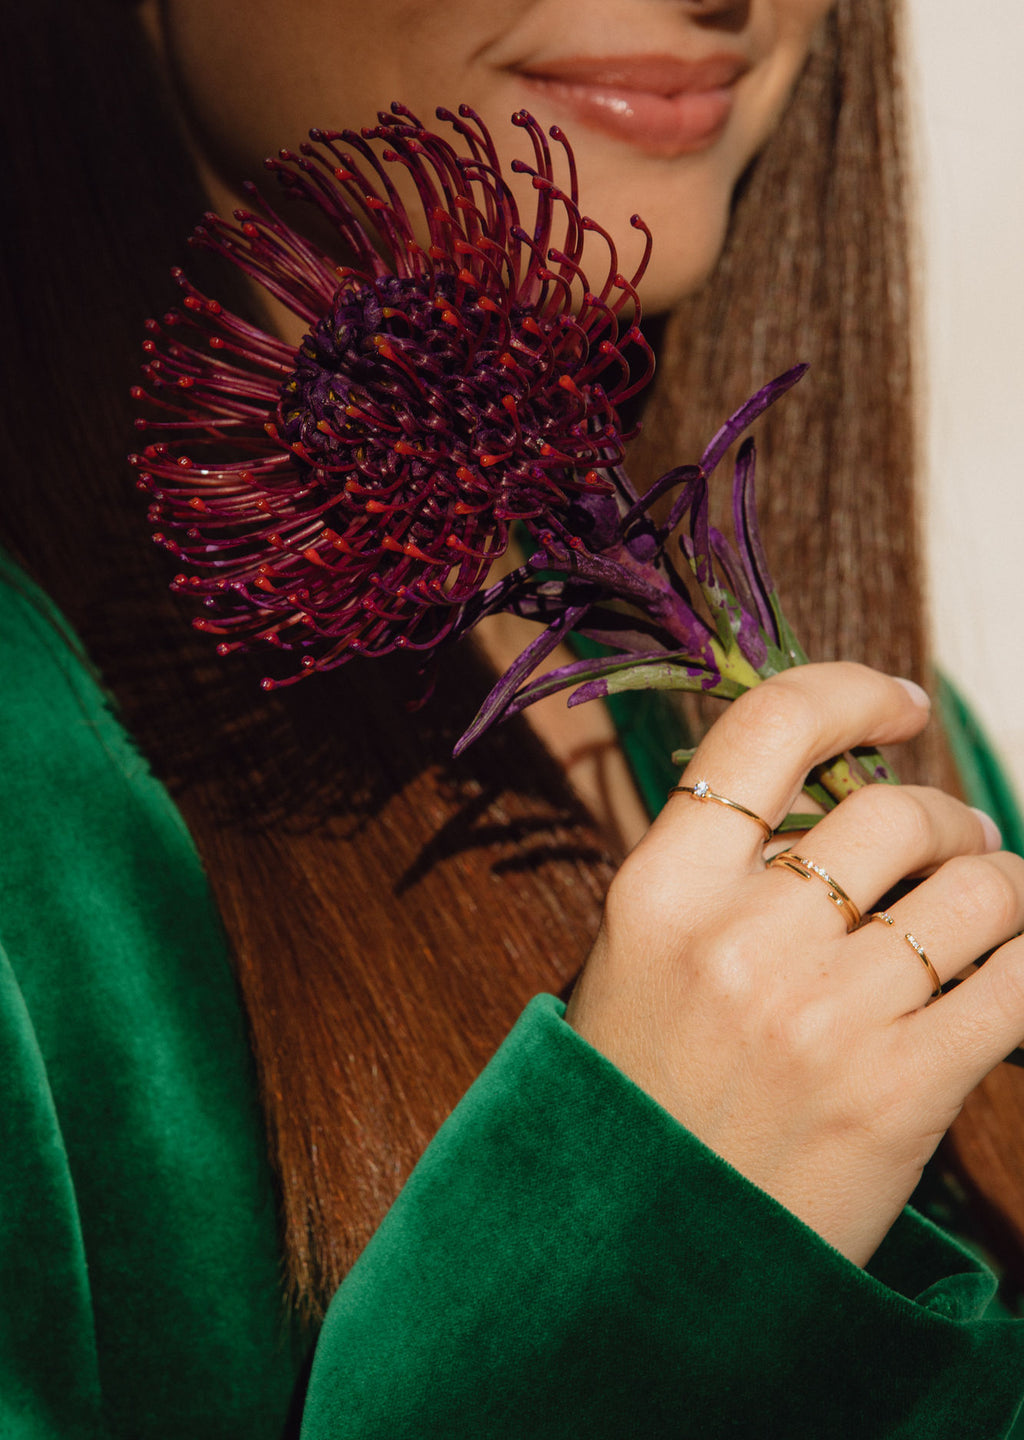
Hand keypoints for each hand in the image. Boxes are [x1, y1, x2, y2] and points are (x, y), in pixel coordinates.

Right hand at [566, 663, 1023, 1265]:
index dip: (849, 694)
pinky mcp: (904, 1090)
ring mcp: (828, 1015)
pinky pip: (1018, 980)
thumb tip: (833, 803)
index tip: (897, 705)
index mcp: (659, 894)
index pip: (766, 731)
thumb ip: (719, 873)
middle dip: (945, 817)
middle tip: (950, 848)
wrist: (636, 1270)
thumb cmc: (638, 1104)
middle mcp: (742, 940)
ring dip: (1000, 885)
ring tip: (988, 911)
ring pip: (977, 888)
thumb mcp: (635, 964)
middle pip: (894, 811)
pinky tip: (1008, 973)